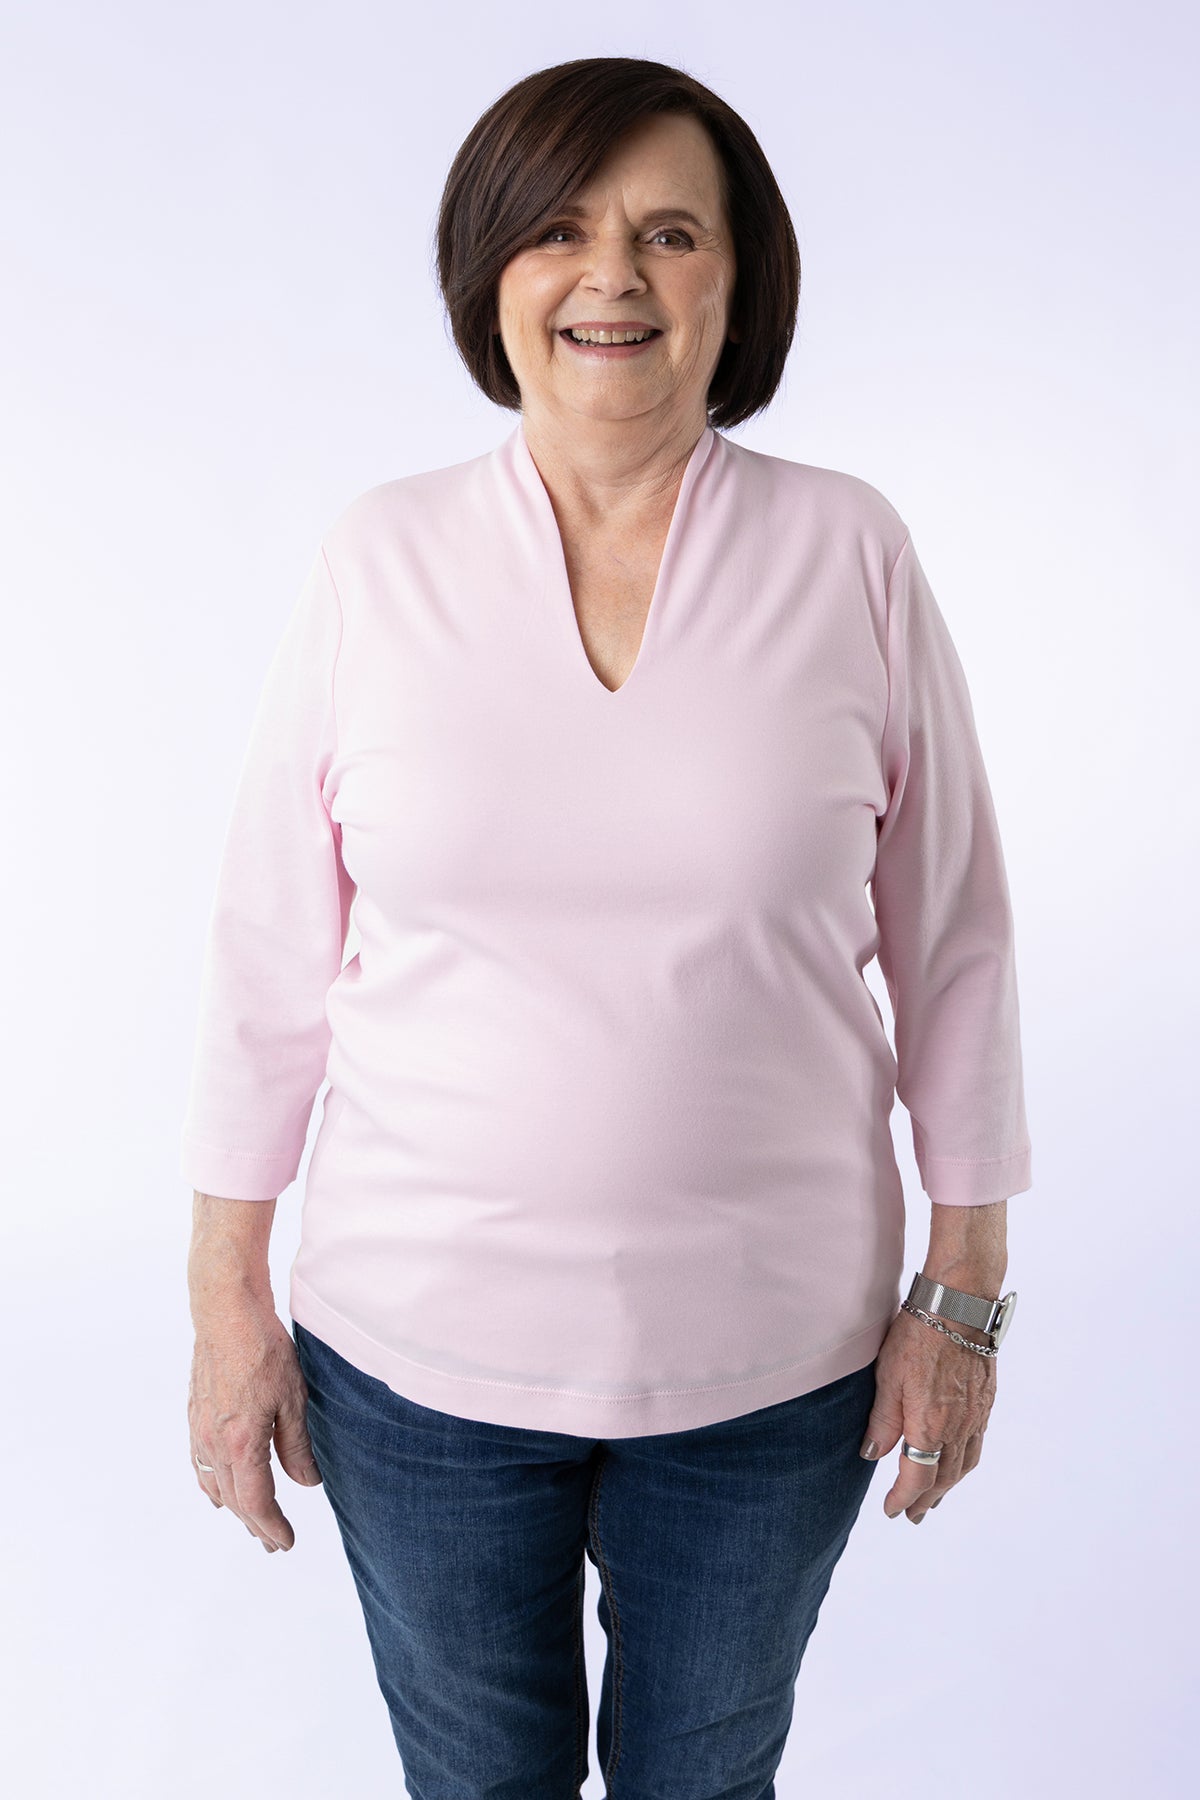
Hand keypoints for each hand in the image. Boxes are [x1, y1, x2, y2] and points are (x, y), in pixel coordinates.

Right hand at [188, 1302, 320, 1551]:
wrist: (226, 1314)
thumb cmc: (263, 1350)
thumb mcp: (293, 1399)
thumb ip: (297, 1446)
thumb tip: (306, 1484)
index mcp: (240, 1444)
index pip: (256, 1501)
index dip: (272, 1526)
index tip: (285, 1543)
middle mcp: (213, 1444)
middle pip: (234, 1500)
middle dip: (255, 1525)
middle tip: (272, 1545)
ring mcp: (199, 1431)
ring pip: (214, 1485)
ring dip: (234, 1508)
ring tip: (250, 1523)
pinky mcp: (195, 1416)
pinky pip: (200, 1464)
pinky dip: (212, 1485)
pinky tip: (219, 1490)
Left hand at [858, 1305, 996, 1522]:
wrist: (960, 1306)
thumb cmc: (919, 1335)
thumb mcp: (888, 1376)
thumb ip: (882, 1420)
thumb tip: (873, 1455)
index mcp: (930, 1426)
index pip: (917, 1477)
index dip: (903, 1498)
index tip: (891, 1510)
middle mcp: (958, 1427)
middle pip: (945, 1478)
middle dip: (927, 1500)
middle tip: (914, 1515)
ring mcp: (976, 1415)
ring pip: (965, 1464)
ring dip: (949, 1486)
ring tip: (936, 1496)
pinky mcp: (986, 1401)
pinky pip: (977, 1444)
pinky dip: (965, 1462)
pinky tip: (956, 1459)